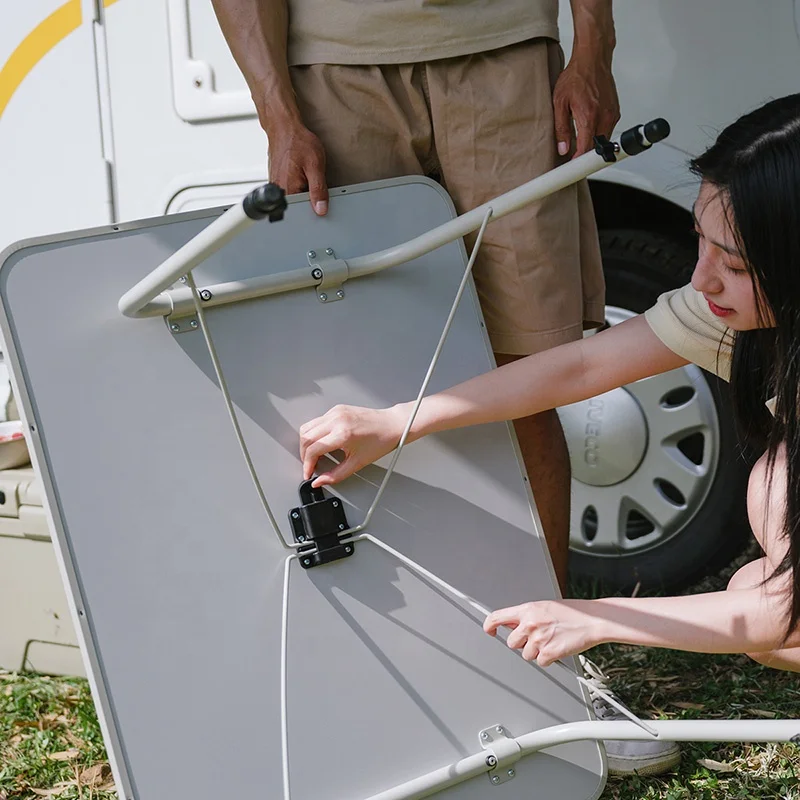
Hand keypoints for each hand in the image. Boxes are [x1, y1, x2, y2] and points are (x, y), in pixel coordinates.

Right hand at [267, 120, 328, 214]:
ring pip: (295, 198)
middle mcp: (280, 190)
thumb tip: (321, 209)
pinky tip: (301, 173)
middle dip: (310, 199)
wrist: (284, 128)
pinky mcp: (278, 181)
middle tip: (312, 179)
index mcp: (288, 190)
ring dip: (305, 190)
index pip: (302, 212)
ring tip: (305, 173)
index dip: (314, 208)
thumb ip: (318, 190)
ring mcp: (277, 186)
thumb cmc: (297, 142)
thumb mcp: (315, 166)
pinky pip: (291, 190)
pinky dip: (299, 185)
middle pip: (298, 206)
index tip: (320, 201)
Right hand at [299, 403, 410, 486]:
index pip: (313, 449)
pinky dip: (315, 433)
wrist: (392, 425)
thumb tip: (320, 481)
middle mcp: (337, 419)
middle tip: (310, 465)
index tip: (308, 473)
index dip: (307, 465)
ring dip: (306, 443)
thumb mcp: (357, 463)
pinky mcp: (337, 409)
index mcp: (342, 433)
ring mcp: (336, 412)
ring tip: (314, 455)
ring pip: (307, 427)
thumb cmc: (381, 441)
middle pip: (305, 437)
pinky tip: (323, 442)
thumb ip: (335, 475)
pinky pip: (317, 421)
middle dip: (304, 455)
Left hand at [483, 599, 602, 666]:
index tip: (490, 631)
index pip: (497, 617)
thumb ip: (526, 615)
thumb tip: (512, 624)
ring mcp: (538, 639)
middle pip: (511, 643)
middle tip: (536, 638)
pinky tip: (558, 647)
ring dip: (536, 652)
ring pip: (526, 655)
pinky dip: (548, 659)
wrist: (592, 620)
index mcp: (527, 610)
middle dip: (521, 643)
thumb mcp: (544, 606)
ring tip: (551, 641)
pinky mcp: (548, 653)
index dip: (490, 626)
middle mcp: (530, 624)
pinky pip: (540, 662)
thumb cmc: (572, 613)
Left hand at [553, 51, 619, 157]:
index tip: (572, 169)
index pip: (586, 150)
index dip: (579, 163)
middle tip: (572, 158)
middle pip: (597, 149)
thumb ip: (561, 128)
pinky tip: (588, 127)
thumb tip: (563, 148)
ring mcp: (612, 115)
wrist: (592, 58)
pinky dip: (598, 134)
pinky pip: (607, 130)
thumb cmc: (575, 76)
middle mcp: (604, 117)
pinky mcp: (616, 112)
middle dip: (585, 156)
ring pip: (603, 141)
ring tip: (579, 140)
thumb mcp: (559, 102)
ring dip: (592, 145)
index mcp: (589, 117)